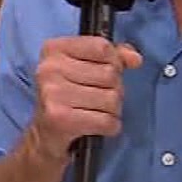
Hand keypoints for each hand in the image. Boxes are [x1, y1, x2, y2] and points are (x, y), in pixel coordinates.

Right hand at [26, 36, 141, 165]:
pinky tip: (97, 125)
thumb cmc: (69, 96)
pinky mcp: (60, 119)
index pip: (102, 47)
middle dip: (114, 89)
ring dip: (112, 110)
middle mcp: (50, 68)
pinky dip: (110, 126)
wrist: (45, 134)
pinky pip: (107, 121)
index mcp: (54, 49)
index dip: (114, 61)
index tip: (103, 72)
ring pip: (111, 98)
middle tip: (98, 97)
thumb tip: (135, 58)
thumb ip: (114, 56)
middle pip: (110, 74)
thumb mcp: (87, 66)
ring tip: (97, 112)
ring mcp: (53, 93)